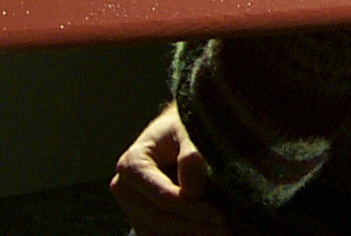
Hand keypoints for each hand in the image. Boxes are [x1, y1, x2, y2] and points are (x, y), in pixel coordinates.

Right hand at [109, 102, 229, 235]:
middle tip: (225, 231)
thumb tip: (192, 189)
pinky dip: (183, 234)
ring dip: (189, 234)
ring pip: (157, 232)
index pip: (163, 197)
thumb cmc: (188, 125)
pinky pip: (159, 235)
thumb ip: (192, 155)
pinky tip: (206, 231)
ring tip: (221, 232)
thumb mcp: (191, 130)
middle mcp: (124, 187)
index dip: (192, 209)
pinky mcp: (141, 216)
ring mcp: (130, 205)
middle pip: (159, 219)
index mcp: (132, 163)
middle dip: (193, 227)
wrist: (182, 130)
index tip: (220, 215)